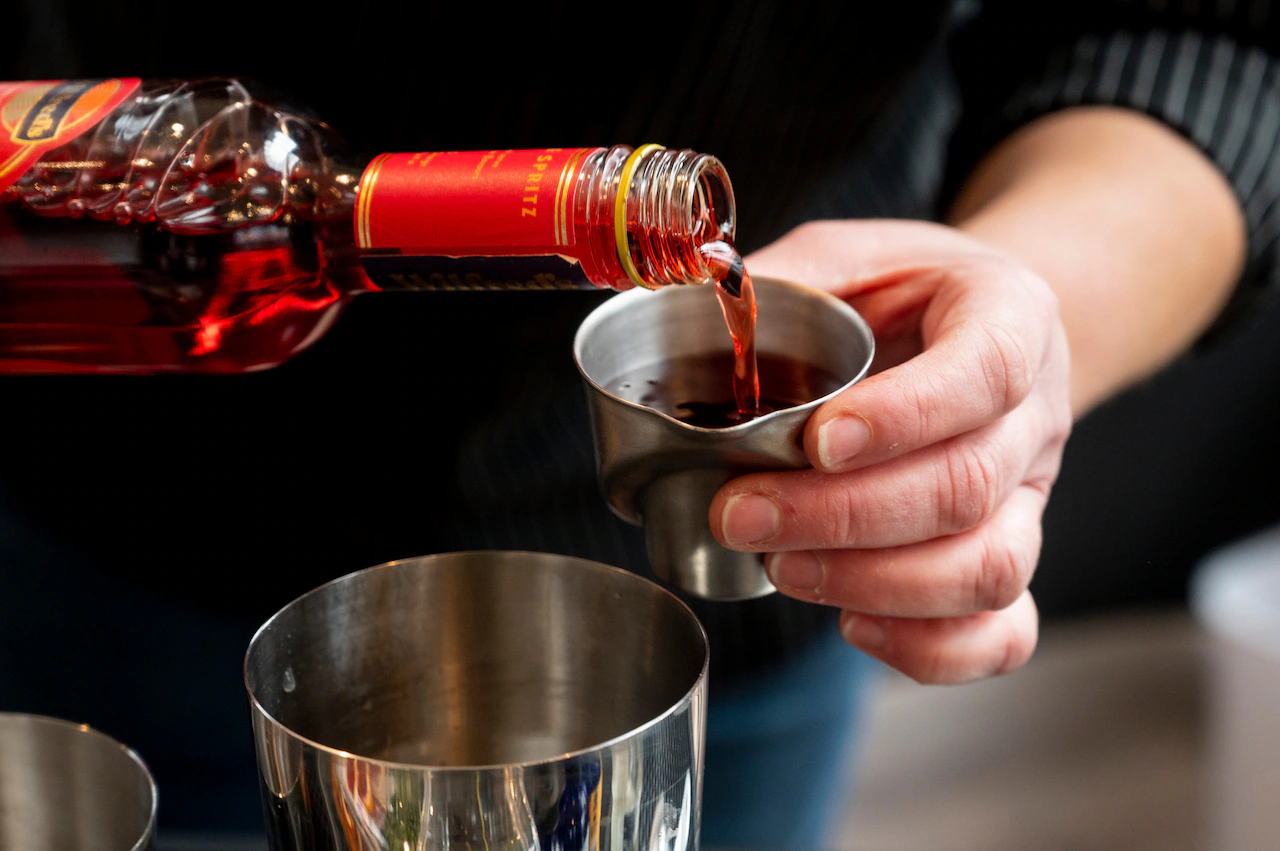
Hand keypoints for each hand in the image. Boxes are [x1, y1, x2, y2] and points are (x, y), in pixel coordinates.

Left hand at [710, 220, 1072, 683]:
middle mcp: (1034, 414)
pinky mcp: (1011, 553)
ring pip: (990, 569)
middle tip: (740, 515)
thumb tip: (697, 312)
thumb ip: (786, 279)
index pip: (985, 372)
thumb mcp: (853, 252)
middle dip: (842, 516)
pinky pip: (1003, 630)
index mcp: (1010, 318)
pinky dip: (930, 647)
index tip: (817, 441)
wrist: (981, 331)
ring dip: (874, 582)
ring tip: (779, 568)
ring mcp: (1030, 495)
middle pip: (967, 486)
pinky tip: (851, 624)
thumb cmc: (909, 293)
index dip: (903, 417)